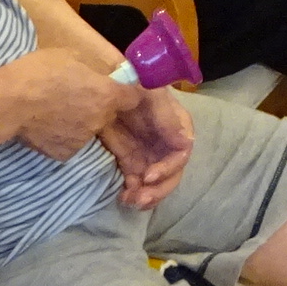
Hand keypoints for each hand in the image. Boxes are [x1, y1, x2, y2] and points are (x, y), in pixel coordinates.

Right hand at [0, 49, 130, 161]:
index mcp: (107, 94)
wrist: (8, 102)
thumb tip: (103, 76)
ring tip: (56, 110)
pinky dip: (63, 135)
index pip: (133, 97)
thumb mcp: (71, 56)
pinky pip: (70, 142)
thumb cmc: (39, 71)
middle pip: (108, 113)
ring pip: (89, 128)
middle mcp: (100, 120)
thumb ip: (93, 69)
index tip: (115, 89)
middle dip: (98, 105)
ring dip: (80, 120)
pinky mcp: (65, 153)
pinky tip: (46, 124)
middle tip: (75, 96)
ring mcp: (83, 140)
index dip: (125, 92)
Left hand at [101, 86, 195, 209]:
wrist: (102, 90)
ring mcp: (149, 154)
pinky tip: (123, 197)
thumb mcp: (150, 94)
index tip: (149, 176)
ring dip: (147, 195)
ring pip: (157, 183)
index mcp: (176, 126)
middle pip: (172, 173)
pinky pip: (138, 183)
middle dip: (159, 189)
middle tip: (140, 198)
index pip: (182, 152)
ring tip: (130, 201)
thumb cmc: (131, 84)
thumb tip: (185, 143)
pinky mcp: (132, 162)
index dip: (169, 168)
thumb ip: (166, 116)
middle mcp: (166, 144)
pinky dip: (133, 193)